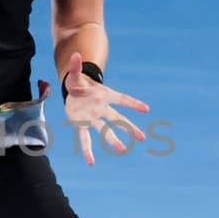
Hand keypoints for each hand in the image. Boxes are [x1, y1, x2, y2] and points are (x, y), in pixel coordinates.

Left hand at [62, 50, 149, 166]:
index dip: (133, 103)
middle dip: (129, 127)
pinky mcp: (82, 124)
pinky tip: (90, 162)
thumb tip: (75, 55)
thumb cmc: (78, 82)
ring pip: (106, 130)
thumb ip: (75, 67)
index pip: (121, 99)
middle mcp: (101, 108)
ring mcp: (93, 117)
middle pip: (117, 118)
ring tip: (122, 150)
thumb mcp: (74, 74)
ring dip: (113, 140)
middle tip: (142, 137)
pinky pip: (85, 138)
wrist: (73, 90)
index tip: (146, 109)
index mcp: (104, 95)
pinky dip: (87, 149)